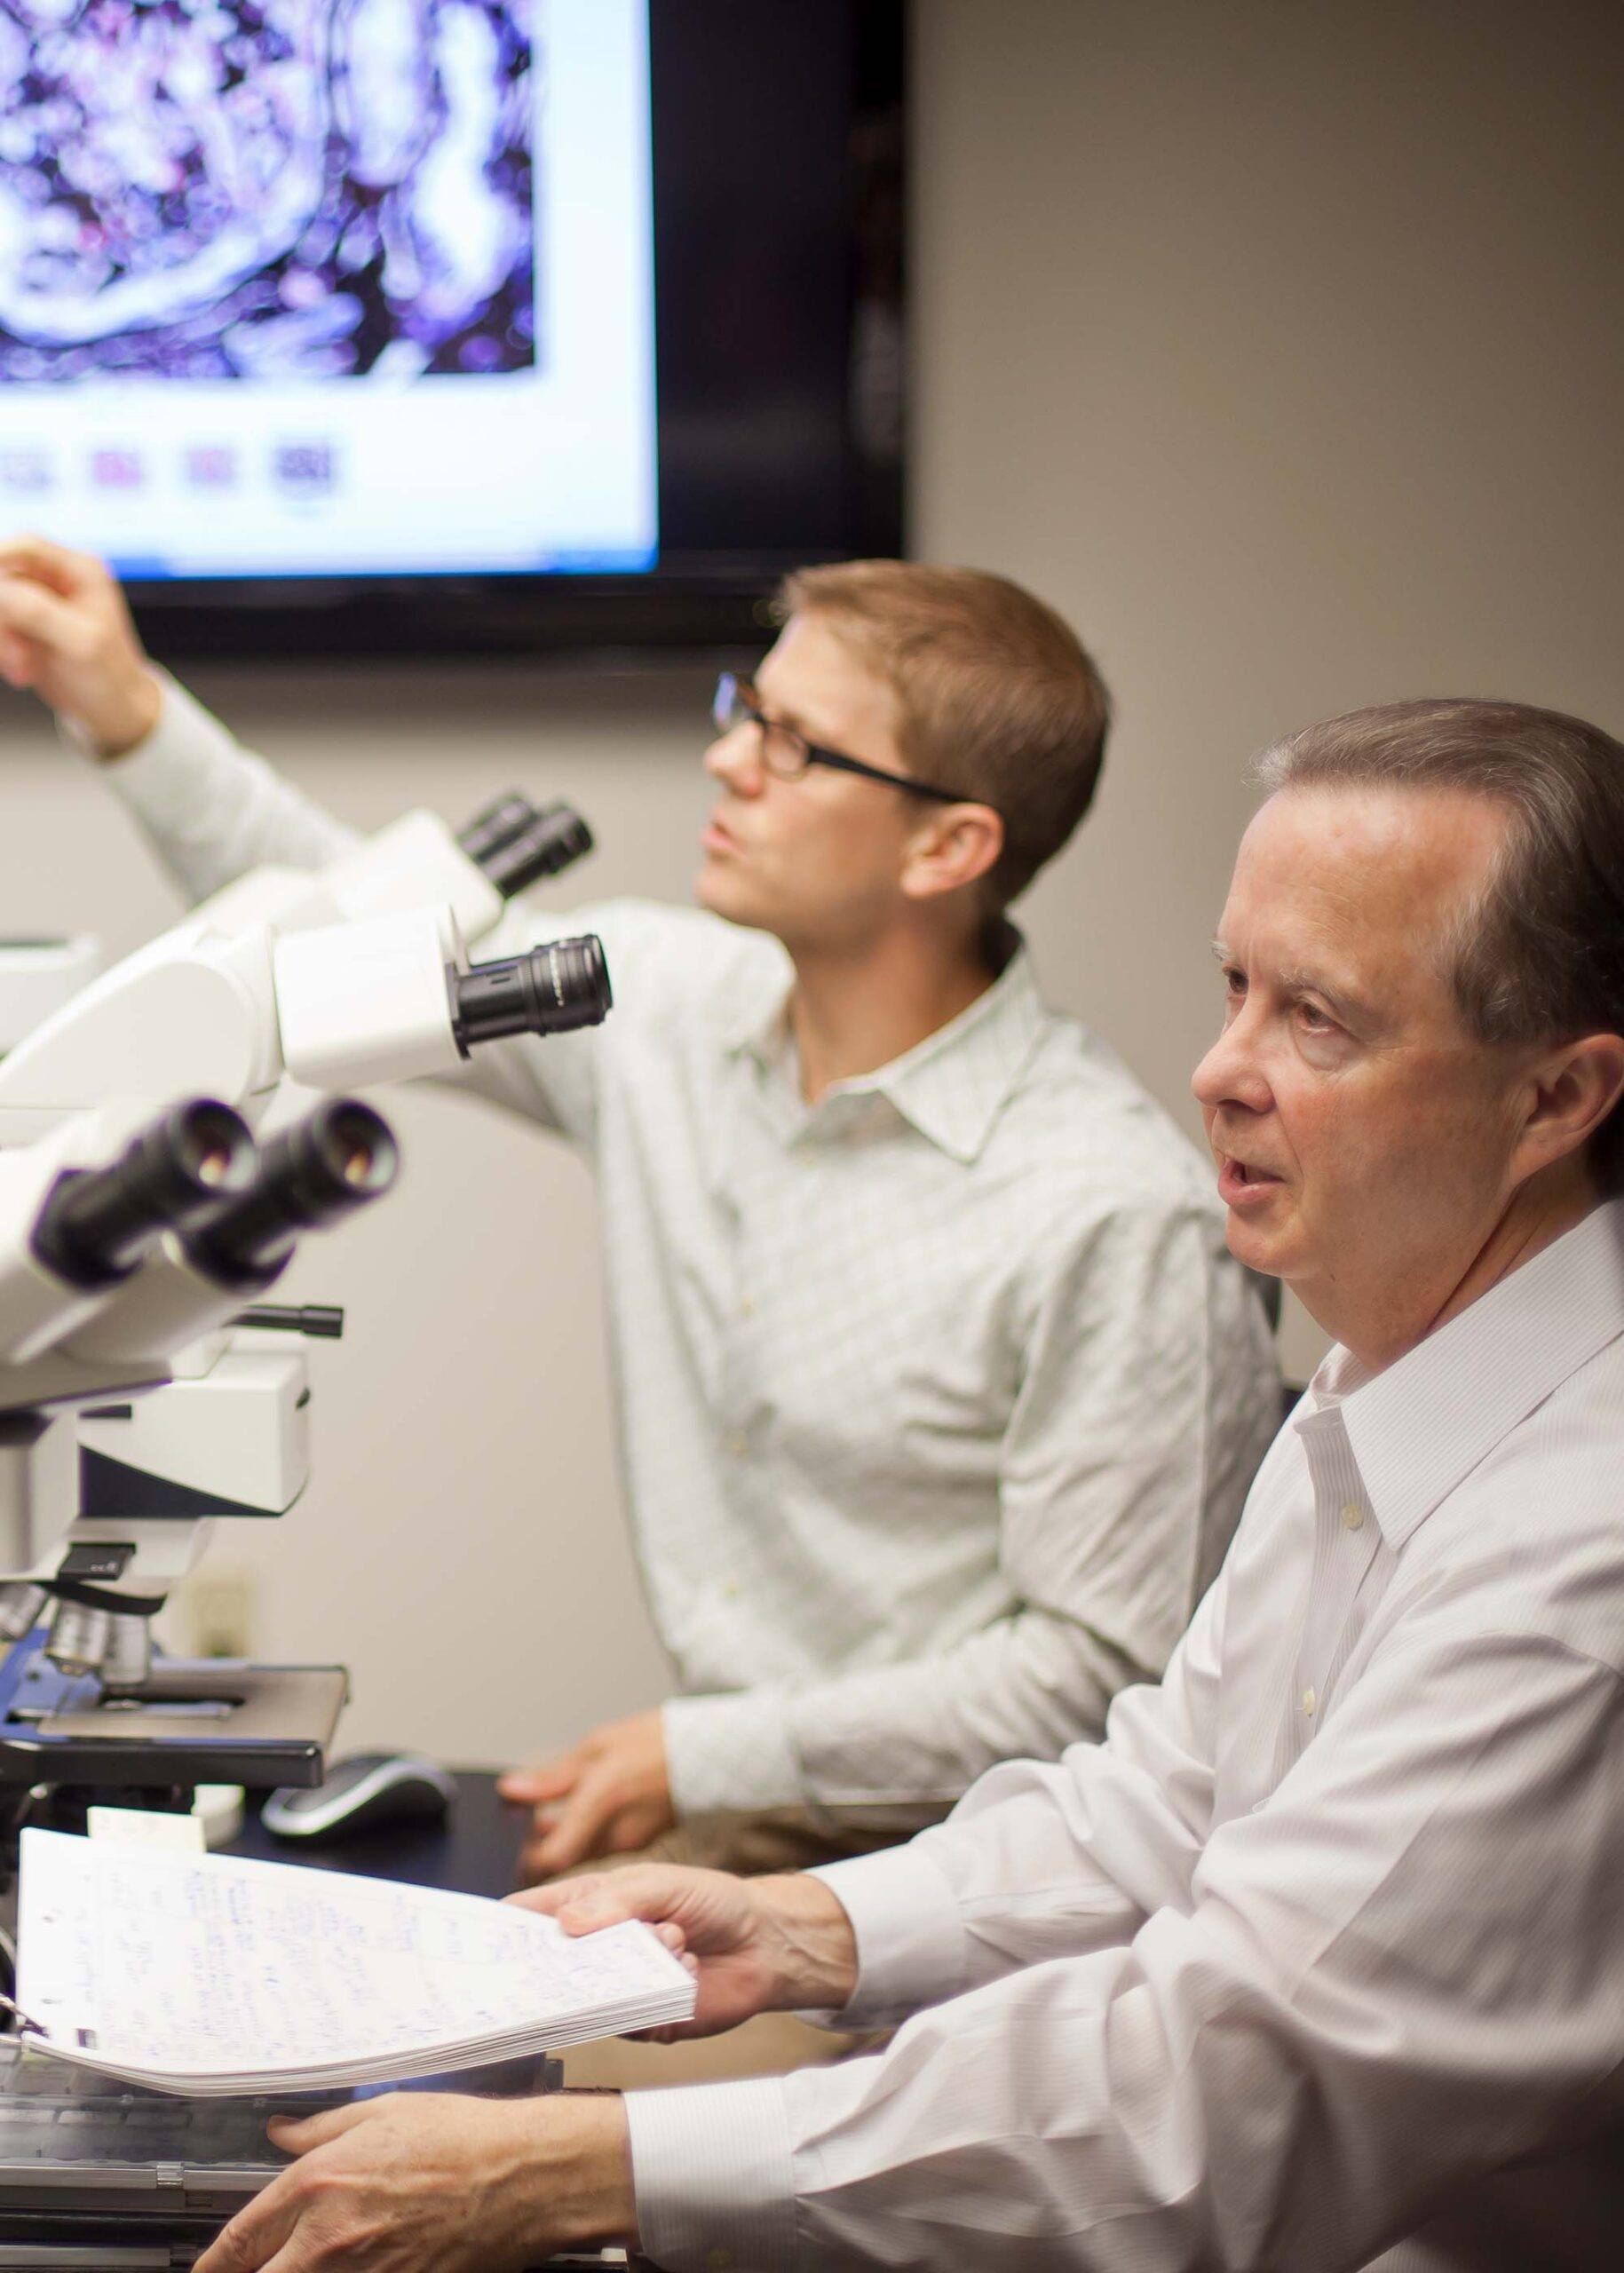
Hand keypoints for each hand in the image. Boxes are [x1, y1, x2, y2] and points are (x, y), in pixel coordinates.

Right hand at [0, 534, 161, 756]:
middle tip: (16, 657)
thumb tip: (2, 590)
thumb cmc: (111, 678)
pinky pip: (0, 628)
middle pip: (4, 579)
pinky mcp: (26, 626)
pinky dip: (4, 650)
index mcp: (80, 572)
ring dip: (3, 641)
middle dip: (3, 619)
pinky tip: (23, 672)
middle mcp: (58, 581)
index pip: (26, 547)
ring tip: (23, 671)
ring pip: (0, 606)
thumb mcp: (80, 644)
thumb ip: (40, 613)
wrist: (113, 712)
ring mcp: (40, 603)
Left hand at [193, 2089, 635, 2272]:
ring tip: (303, 2262)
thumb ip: (320, 2128)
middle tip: (238, 2272)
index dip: (213, 2263)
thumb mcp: (383, 2111)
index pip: (239, 2239)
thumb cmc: (463, 2139)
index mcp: (318, 2186)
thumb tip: (279, 2131)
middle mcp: (328, 2240)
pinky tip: (348, 2269)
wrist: (522, 2176)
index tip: (207, 2269)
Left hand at [498, 1709, 674, 1879]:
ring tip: (552, 1817)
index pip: (551, 1858)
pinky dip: (588, 1837)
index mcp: (601, 1803)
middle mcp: (615, 1834)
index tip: (510, 1849)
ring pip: (583, 1855)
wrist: (712, 1751)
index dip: (525, 1861)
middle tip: (524, 1830)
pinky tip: (584, 1815)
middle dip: (542, 1849)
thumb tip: (512, 1791)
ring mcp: (630, 1842)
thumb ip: (553, 1777)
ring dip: (565, 1842)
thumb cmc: (655, 1741)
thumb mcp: (598, 1746)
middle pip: (564, 1861)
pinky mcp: (641, 1842)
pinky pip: (603, 1848)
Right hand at [512, 1863, 858, 2036]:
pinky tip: (687, 1970)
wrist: (766, 1944)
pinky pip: (631, 2023)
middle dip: (564, 1966)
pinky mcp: (644, 2023)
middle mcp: (597, 1953)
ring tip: (670, 1942)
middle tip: (582, 1958)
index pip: (534, 1918)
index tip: (485, 1943)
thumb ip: (618, 1901)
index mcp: (591, 1907)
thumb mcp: (664, 1883)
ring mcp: (617, 1990)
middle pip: (552, 1970)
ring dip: (630, 1973)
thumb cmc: (713, 1901)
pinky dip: (659, 1996)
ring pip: (591, 2000)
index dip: (505, 1931)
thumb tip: (568, 1923)